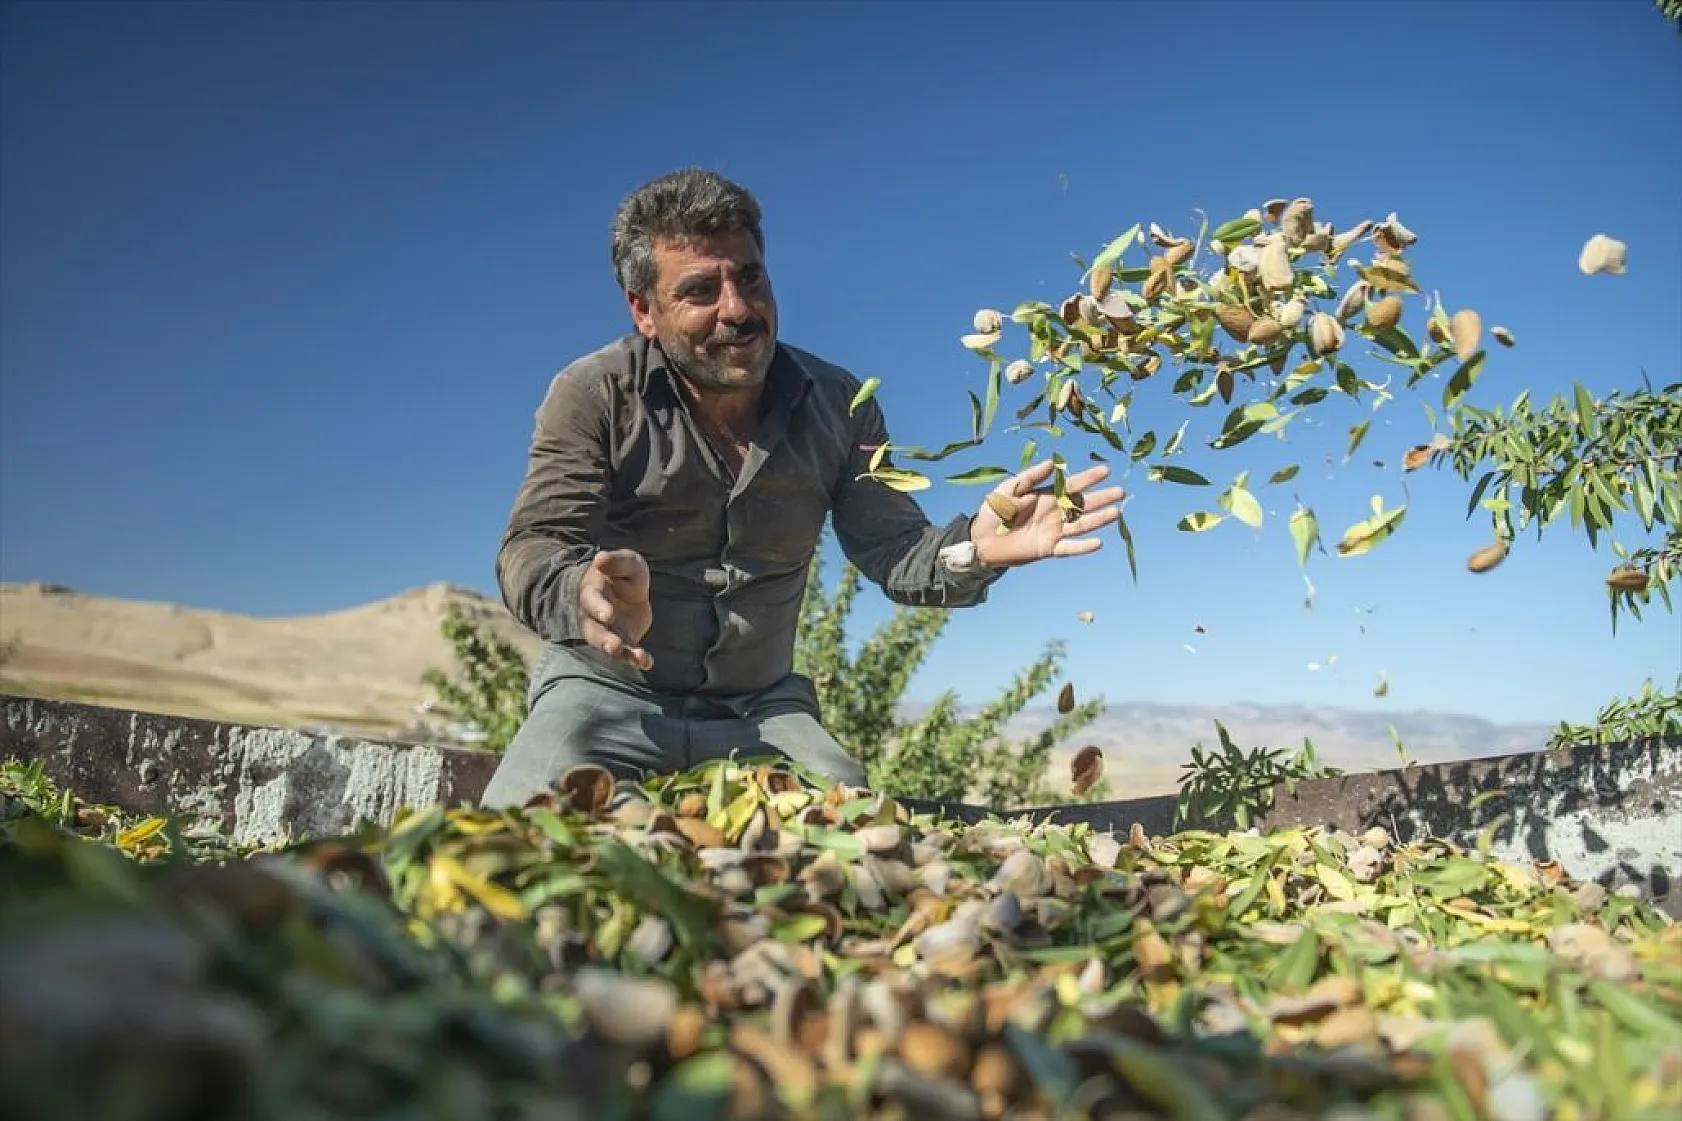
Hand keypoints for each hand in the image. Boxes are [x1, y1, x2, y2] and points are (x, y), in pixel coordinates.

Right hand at [579, 549, 653, 670]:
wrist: (626, 588)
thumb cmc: (622, 572)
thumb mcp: (626, 562)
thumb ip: (616, 561)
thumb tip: (600, 559)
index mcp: (593, 592)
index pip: (592, 600)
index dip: (599, 608)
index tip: (608, 615)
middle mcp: (594, 616)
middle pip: (595, 631)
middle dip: (604, 639)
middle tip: (614, 646)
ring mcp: (607, 631)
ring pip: (609, 645)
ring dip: (620, 653)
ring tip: (637, 657)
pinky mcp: (622, 641)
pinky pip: (627, 652)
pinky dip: (636, 658)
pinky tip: (647, 662)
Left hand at [970, 460, 1127, 568]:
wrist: (982, 540)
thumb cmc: (994, 511)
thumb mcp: (1009, 489)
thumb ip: (1030, 477)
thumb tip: (1052, 463)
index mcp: (1047, 495)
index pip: (1072, 485)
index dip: (1089, 477)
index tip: (1106, 470)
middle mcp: (1054, 512)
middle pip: (1083, 504)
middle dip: (1102, 497)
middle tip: (1120, 491)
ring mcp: (1053, 531)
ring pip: (1081, 524)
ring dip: (1099, 519)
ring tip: (1117, 512)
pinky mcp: (1048, 549)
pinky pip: (1069, 548)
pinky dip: (1083, 547)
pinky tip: (1098, 543)